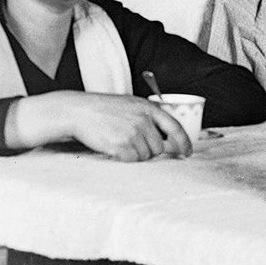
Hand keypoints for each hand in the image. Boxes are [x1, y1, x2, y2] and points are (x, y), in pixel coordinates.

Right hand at [7, 91, 192, 159]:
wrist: (79, 111)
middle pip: (159, 147)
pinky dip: (124, 158)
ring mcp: (133, 133)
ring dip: (135, 154)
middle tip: (130, 141)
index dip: (184, 142)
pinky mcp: (122, 146)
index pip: (175, 127)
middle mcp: (143, 120)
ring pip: (146, 156)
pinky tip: (114, 146)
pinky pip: (132, 160)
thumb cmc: (103, 109)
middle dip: (149, 150)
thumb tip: (166, 138)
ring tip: (119, 140)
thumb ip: (148, 117)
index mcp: (148, 108)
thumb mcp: (129, 104)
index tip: (186, 152)